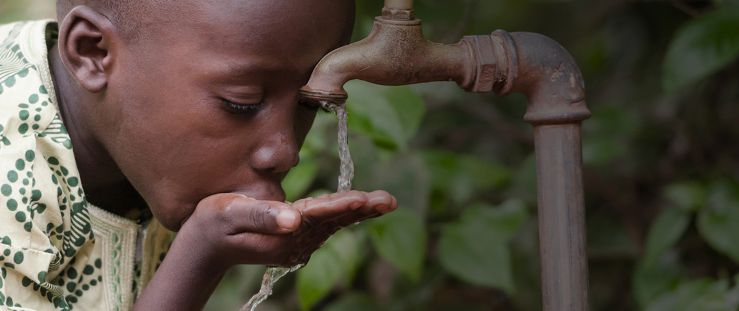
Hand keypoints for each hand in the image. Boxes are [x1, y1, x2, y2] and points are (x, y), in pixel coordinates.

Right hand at [178, 190, 395, 268]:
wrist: (205, 245)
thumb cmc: (214, 224)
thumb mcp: (231, 214)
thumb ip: (262, 215)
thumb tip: (295, 219)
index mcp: (283, 234)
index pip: (318, 215)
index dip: (342, 205)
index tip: (365, 199)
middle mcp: (294, 242)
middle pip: (333, 221)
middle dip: (362, 209)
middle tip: (389, 201)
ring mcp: (296, 244)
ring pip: (332, 223)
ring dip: (358, 212)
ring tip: (382, 202)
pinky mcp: (294, 240)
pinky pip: (324, 225)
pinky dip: (343, 214)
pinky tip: (359, 207)